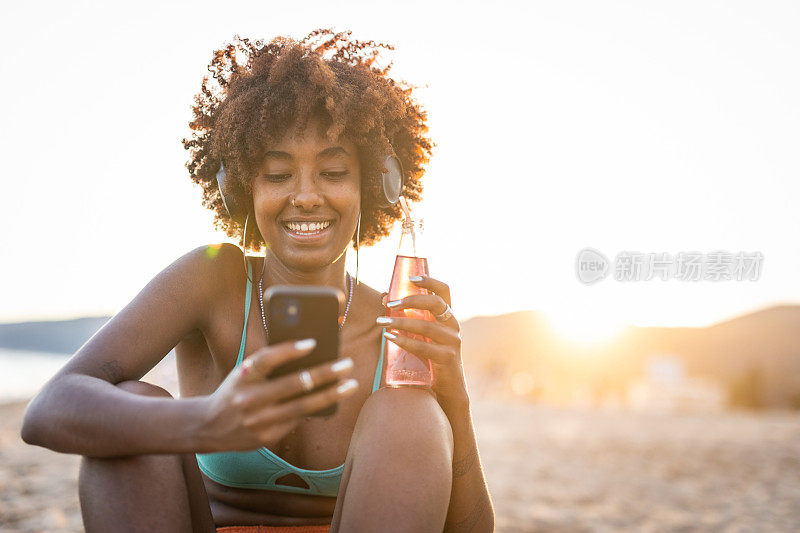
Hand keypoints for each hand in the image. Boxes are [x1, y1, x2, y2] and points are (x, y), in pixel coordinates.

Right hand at [198, 339, 357, 451]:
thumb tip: (311, 355)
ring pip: (302, 407)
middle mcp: (249, 399)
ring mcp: (259, 421)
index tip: (313, 342)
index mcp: (243, 376)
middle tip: (347, 364)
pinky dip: (315, 408)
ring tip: (351, 385)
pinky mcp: (267, 437)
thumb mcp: (244, 373)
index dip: (289, 350)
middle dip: (324, 373)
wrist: (208, 426)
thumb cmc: (236, 390)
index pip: (266, 359)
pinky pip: (297, 420)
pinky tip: (332, 399)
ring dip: (331, 395)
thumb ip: (269, 365)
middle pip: (293, 385)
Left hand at [379, 276, 468, 414]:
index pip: (444, 290)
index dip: (429, 280)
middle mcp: (453, 325)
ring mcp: (453, 341)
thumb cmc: (430, 357)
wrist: (447, 388)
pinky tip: (389, 337)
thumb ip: (408, 317)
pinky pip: (423, 346)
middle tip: (389, 304)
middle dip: (411, 300)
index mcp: (448, 316)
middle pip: (436, 303)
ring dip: (401, 322)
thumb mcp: (422, 334)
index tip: (411, 277)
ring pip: (426, 325)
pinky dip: (404, 341)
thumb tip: (384, 297)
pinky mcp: (448, 358)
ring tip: (381, 322)